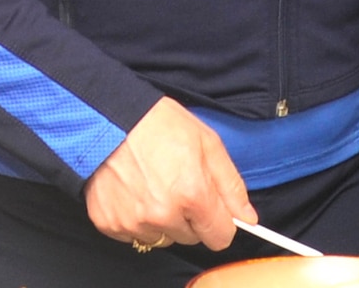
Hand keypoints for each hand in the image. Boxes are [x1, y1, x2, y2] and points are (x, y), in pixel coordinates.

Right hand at [85, 97, 256, 250]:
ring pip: (164, 238)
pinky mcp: (111, 225)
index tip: (215, 212)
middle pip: (192, 238)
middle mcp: (163, 215)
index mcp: (193, 194)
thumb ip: (231, 185)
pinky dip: (139, 220)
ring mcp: (134, 222)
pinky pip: (135, 236)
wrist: (111, 120)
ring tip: (155, 187)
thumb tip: (247, 217)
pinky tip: (136, 193)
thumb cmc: (159, 126)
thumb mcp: (208, 144)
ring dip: (164, 221)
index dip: (221, 223)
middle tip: (179, 186)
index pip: (220, 237)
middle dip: (191, 218)